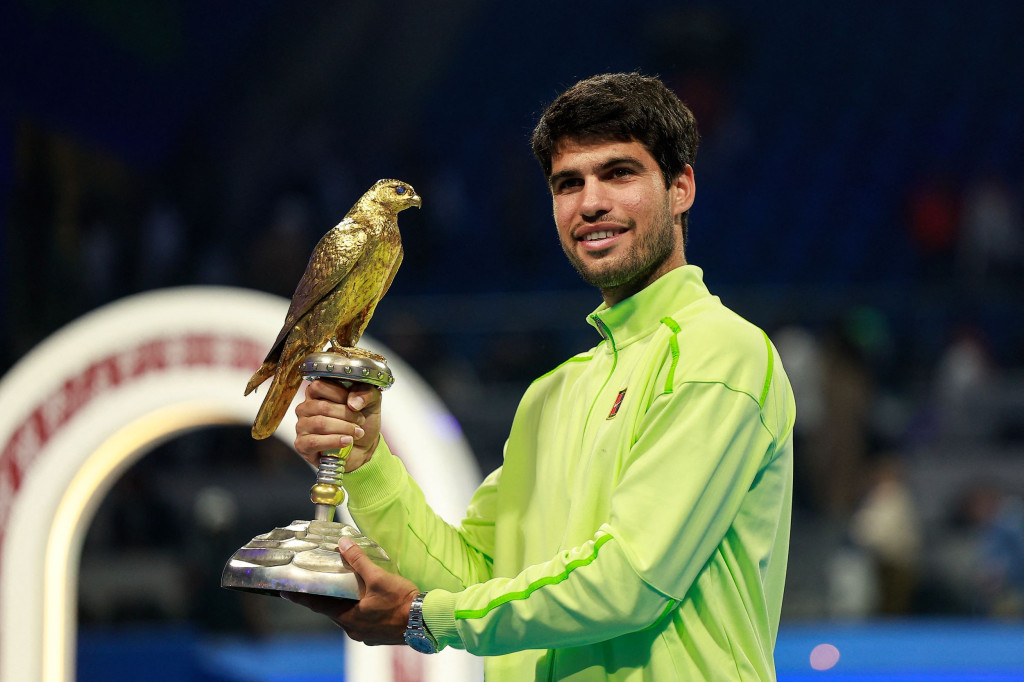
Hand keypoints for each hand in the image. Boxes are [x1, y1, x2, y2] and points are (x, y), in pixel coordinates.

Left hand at [282, 538, 419, 644]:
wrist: (426, 621)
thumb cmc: (401, 602)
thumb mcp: (378, 578)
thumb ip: (358, 560)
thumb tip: (343, 544)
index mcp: (349, 617)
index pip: (318, 606)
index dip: (301, 597)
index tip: (285, 592)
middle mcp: (354, 629)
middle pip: (333, 611)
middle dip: (326, 598)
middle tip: (318, 584)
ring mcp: (366, 634)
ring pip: (348, 616)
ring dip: (345, 603)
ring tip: (345, 589)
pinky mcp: (378, 635)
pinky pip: (363, 620)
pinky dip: (360, 610)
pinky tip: (368, 601)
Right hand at [294, 379, 381, 471]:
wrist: (364, 447)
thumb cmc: (361, 421)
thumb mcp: (371, 402)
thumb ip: (365, 393)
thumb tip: (353, 402)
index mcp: (316, 393)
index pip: (319, 386)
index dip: (340, 394)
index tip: (354, 404)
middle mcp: (305, 408)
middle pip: (322, 406)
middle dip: (346, 414)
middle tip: (360, 421)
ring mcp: (302, 426)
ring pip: (320, 423)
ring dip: (344, 428)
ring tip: (357, 432)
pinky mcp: (302, 445)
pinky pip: (315, 441)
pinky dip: (334, 441)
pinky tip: (347, 441)